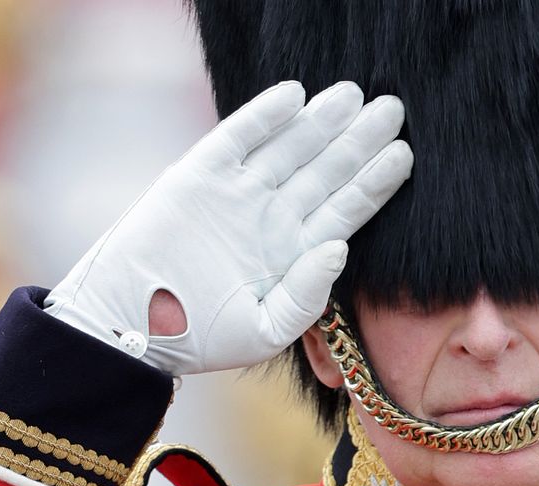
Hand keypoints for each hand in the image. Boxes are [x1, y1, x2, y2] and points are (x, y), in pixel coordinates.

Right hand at [44, 81, 411, 375]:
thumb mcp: (265, 330)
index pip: (344, 209)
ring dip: (322, 122)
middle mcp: (273, 217)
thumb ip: (306, 296)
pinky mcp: (201, 174)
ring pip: (290, 147)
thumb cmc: (202, 337)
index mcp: (294, 252)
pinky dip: (264, 116)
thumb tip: (339, 248)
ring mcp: (238, 192)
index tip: (403, 157)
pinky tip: (296, 95)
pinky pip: (238, 137)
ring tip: (355, 95)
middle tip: (393, 110)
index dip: (374, 183)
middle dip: (358, 141)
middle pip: (326, 171)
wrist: (135, 324)